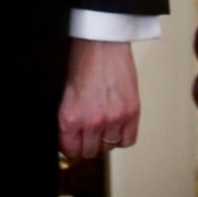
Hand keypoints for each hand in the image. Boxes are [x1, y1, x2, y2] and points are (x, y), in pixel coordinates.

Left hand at [58, 38, 139, 159]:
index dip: (72, 148)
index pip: (71, 151)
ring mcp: (114, 119)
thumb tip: (71, 138)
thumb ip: (70, 119)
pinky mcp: (132, 113)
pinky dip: (123, 137)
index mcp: (70, 117)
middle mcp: (92, 122)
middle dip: (88, 145)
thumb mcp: (65, 94)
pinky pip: (128, 140)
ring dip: (106, 140)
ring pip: (109, 147)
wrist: (102, 44)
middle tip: (89, 134)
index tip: (74, 145)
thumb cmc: (82, 62)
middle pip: (91, 152)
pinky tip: (118, 126)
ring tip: (104, 126)